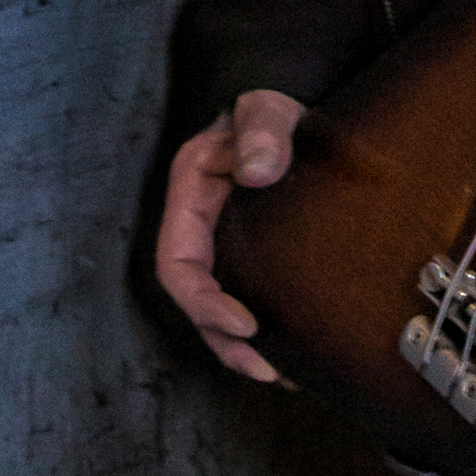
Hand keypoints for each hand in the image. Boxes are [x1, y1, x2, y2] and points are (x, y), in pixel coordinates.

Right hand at [155, 88, 304, 382]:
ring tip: (283, 375)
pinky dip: (267, 327)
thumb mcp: (265, 108)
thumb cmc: (270, 104)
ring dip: (243, 346)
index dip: (204, 302)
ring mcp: (228, 242)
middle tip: (267, 369)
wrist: (294, 99)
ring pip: (222, 305)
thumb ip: (261, 130)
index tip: (247, 324)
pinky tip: (296, 350)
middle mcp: (202, 228)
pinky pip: (251, 295)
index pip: (179, 264)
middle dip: (225, 340)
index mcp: (190, 197)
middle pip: (198, 299)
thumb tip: (255, 170)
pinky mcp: (257, 251)